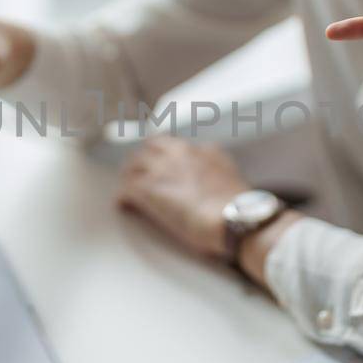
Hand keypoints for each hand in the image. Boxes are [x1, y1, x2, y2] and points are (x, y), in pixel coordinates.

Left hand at [115, 136, 249, 260]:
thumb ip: (220, 168)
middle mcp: (179, 153)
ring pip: (133, 164)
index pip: (175, 144)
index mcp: (202, 150)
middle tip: (139, 172)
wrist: (233, 217)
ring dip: (130, 176)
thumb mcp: (233, 177)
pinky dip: (123, 198)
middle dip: (144, 159)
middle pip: (150, 147)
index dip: (166, 155)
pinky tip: (123, 206)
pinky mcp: (149, 189)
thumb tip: (217, 171)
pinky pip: (126, 189)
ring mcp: (162, 169)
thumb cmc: (238, 207)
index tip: (162, 163)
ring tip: (127, 188)